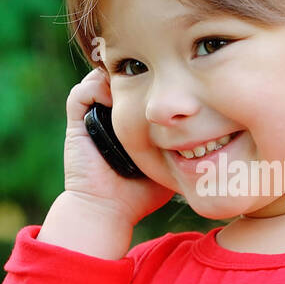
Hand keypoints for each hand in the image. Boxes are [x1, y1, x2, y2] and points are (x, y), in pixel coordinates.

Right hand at [64, 67, 172, 224]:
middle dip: (131, 74)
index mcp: (126, 125)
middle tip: (150, 73)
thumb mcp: (168, 163)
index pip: (134, 90)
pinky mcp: (76, 125)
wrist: (109, 210)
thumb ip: (182, 146)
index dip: (146, 80)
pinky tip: (112, 96)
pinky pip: (79, 95)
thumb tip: (208, 131)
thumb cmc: (140, 194)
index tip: (164, 80)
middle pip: (116, 81)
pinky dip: (93, 87)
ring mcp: (91, 120)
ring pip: (96, 81)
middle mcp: (107, 118)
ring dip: (113, 78)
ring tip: (132, 83)